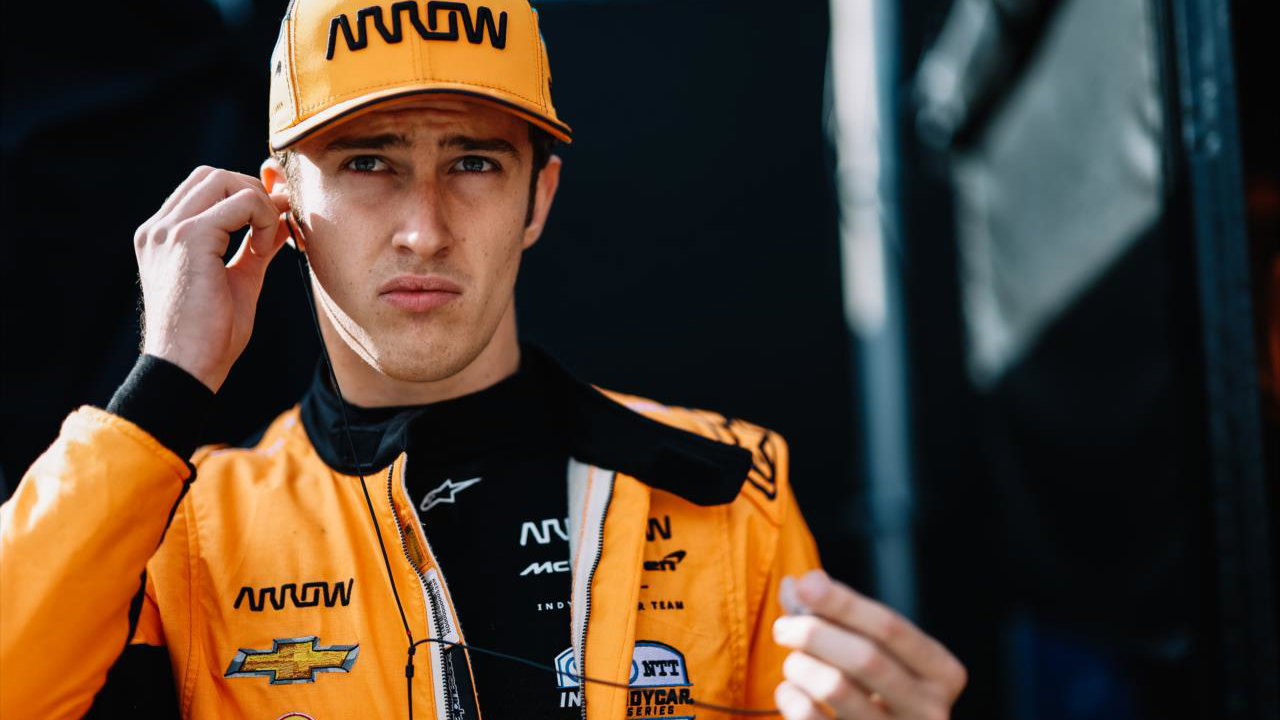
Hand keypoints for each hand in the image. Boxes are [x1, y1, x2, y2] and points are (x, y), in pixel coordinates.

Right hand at [133, 166, 292, 391]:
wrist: (188, 368)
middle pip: (213, 175)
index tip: (271, 224)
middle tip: (274, 229)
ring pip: (224, 180)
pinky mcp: (188, 237)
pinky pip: (240, 202)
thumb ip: (256, 246)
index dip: (244, 196)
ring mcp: (169, 230)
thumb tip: (283, 218)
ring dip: (259, 205)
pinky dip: (262, 219)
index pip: (204, 187)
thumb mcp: (240, 279)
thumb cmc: (210, 335)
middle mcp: (159, 228)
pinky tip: (264, 250)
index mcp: (163, 236)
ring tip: (266, 245)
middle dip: (253, 193)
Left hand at [772, 570, 965, 719]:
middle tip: (783, 628)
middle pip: (866, 658)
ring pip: (837, 689)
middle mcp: (931, 710)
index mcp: (943, 673)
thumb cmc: (874, 690)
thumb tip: (799, 584)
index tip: (806, 584)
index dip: (844, 602)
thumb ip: (834, 616)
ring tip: (792, 663)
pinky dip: (791, 698)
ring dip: (801, 666)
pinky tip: (790, 692)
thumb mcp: (871, 650)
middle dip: (815, 633)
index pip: (890, 627)